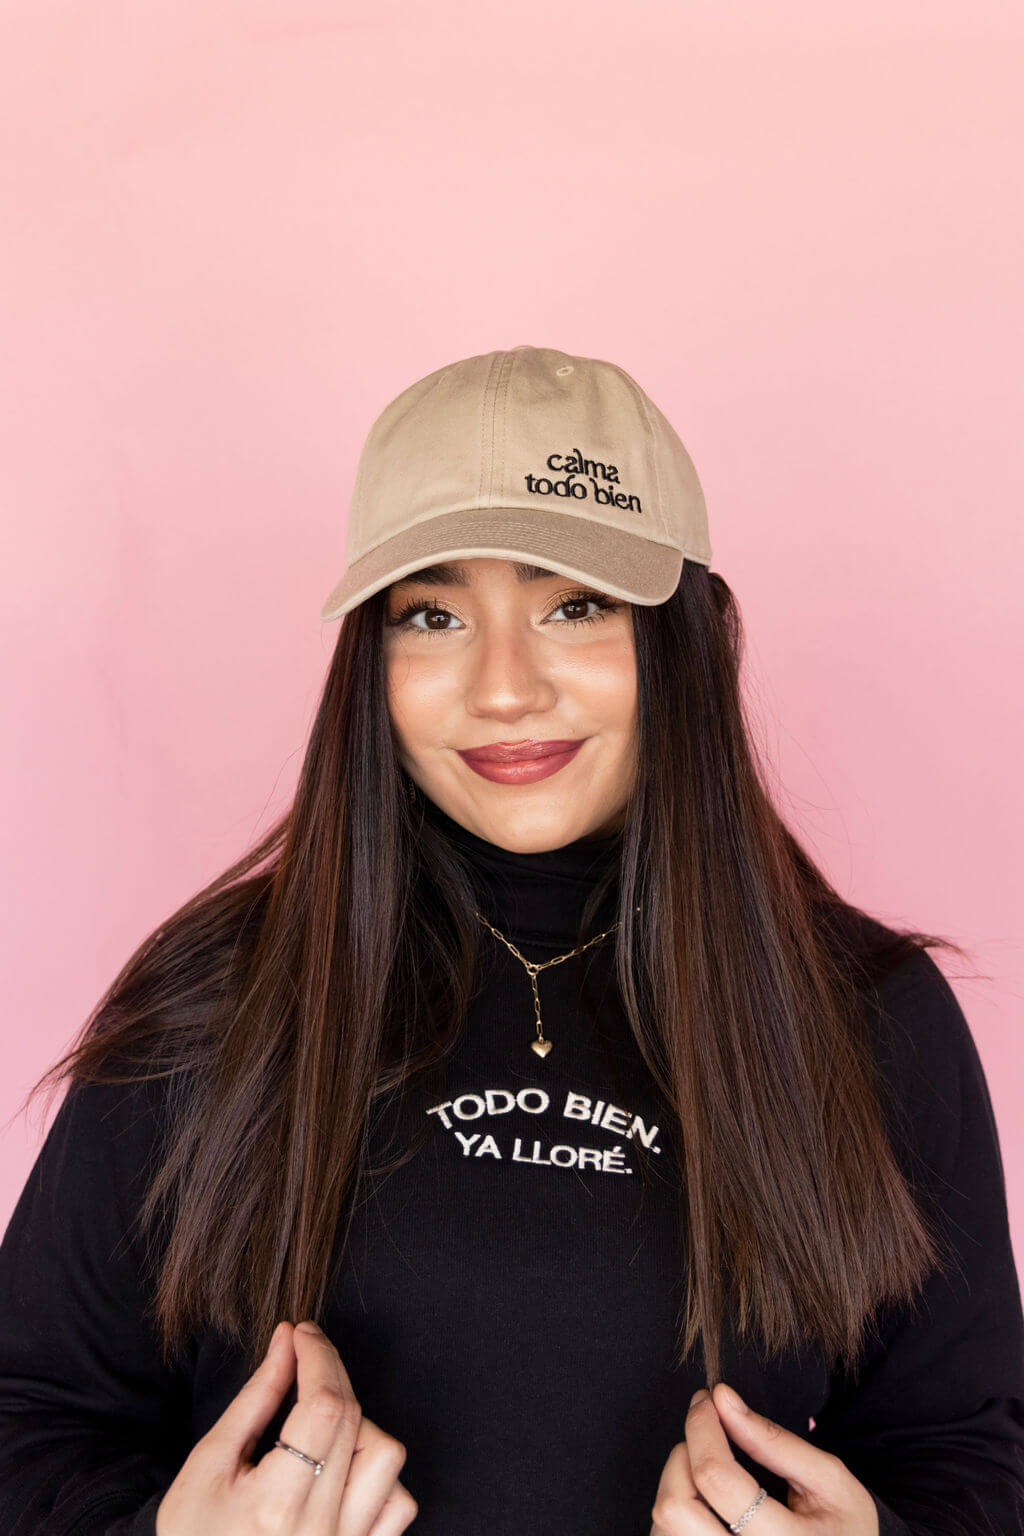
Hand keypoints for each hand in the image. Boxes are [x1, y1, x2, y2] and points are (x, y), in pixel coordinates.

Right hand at [155, 1319, 417, 1533]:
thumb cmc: (192, 1533)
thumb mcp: (210, 1462)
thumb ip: (256, 1398)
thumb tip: (288, 1341)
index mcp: (276, 1505)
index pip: (324, 1406)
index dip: (319, 1357)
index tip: (303, 1334)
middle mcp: (321, 1530)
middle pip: (355, 1421)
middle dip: (332, 1374)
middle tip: (305, 1359)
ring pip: (387, 1458)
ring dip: (359, 1426)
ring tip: (318, 1429)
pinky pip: (398, 1503)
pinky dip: (380, 1474)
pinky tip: (343, 1467)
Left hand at [649, 1384, 878, 1534]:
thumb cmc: (844, 1529)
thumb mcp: (830, 1481)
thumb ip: (774, 1441)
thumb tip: (722, 1399)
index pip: (716, 1478)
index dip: (701, 1426)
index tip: (706, 1401)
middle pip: (675, 1508)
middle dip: (681, 1456)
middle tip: (706, 1438)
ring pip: (663, 1529)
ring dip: (674, 1484)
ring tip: (708, 1473)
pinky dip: (674, 1515)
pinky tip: (702, 1505)